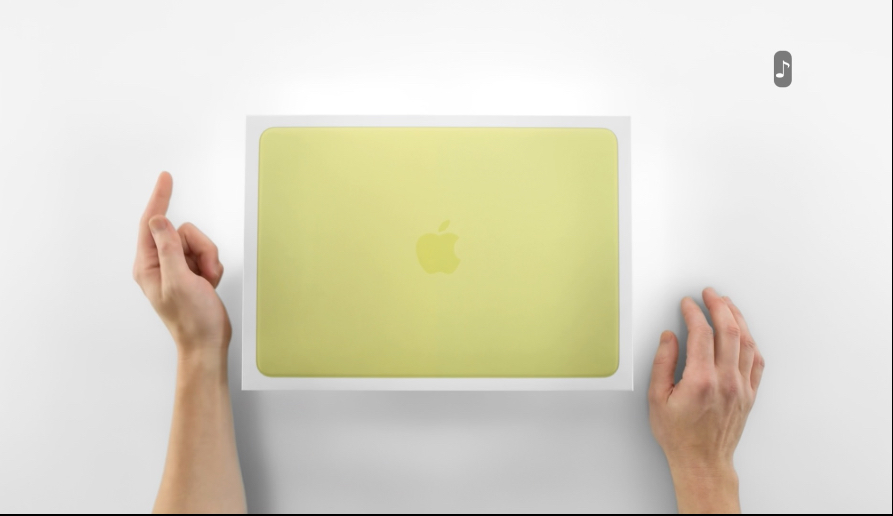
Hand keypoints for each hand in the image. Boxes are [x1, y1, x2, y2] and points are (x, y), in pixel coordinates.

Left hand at [133, 172, 230, 354]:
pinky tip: (210, 284)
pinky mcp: (192, 273)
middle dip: (200, 248)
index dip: (160, 199)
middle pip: (182, 232)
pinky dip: (213, 267)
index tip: (166, 179)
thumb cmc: (191, 319)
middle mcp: (159, 264)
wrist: (208, 342)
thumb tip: (158, 221)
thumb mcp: (179, 281)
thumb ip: (168, 248)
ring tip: (207, 281)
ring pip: (197, 242)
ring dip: (208, 259)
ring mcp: (177, 269)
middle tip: (202, 272)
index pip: (151, 224)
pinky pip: (207, 255)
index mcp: (148, 266)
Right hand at [648, 288, 764, 513]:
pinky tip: (744, 333)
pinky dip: (751, 341)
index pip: (701, 333)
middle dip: (718, 306)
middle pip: (728, 330)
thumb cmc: (679, 435)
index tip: (687, 304)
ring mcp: (741, 387)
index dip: (694, 312)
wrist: (702, 461)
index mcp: (701, 380)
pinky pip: (757, 360)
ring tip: (728, 305)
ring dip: (737, 318)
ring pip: (746, 341)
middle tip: (709, 294)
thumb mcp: (657, 398)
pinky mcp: (750, 394)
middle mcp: (725, 381)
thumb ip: (662, 363)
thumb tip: (669, 338)